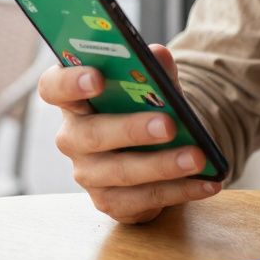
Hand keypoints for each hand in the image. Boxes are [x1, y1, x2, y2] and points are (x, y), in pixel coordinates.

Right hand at [37, 43, 221, 222]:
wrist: (158, 146)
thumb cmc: (145, 107)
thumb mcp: (153, 83)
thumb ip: (154, 68)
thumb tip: (158, 56)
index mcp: (74, 98)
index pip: (53, 87)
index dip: (70, 82)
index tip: (96, 77)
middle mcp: (73, 137)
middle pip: (91, 135)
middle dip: (131, 129)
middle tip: (168, 124)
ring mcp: (88, 173)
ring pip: (121, 172)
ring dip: (162, 165)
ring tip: (197, 157)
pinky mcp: (110, 202)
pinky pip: (143, 200)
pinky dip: (178, 191)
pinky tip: (206, 183)